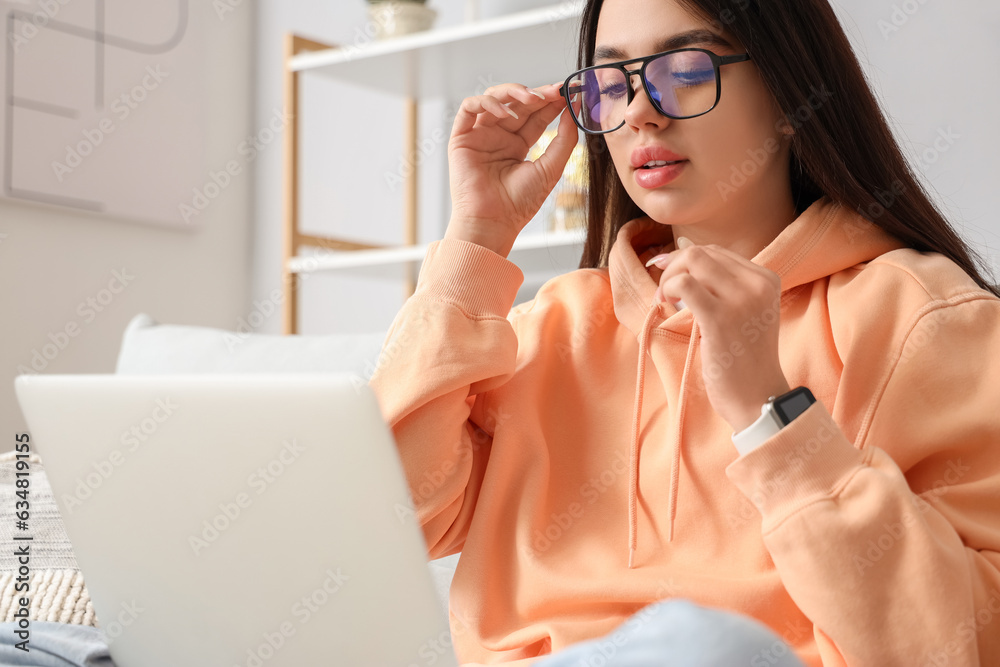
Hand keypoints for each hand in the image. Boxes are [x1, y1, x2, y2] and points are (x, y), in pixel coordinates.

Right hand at [444, 82, 578, 255]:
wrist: (493, 222)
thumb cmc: (519, 203)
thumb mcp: (551, 169)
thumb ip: (564, 140)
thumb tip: (573, 112)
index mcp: (517, 146)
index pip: (535, 115)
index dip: (551, 102)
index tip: (568, 92)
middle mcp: (498, 138)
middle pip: (517, 104)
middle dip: (537, 94)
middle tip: (555, 90)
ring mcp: (479, 136)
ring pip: (494, 99)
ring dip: (513, 93)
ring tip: (532, 98)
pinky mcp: (461, 138)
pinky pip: (469, 108)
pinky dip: (486, 103)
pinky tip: (505, 113)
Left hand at [649, 239, 790, 430]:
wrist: (758, 398)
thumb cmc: (744, 359)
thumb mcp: (746, 313)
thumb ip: (724, 286)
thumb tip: (685, 253)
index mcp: (766, 279)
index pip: (717, 252)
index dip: (684, 259)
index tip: (666, 274)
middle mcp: (758, 284)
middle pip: (702, 253)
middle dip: (673, 267)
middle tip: (662, 293)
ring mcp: (742, 300)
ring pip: (693, 261)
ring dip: (669, 278)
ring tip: (663, 301)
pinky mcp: (721, 319)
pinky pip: (685, 285)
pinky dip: (668, 289)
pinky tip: (666, 305)